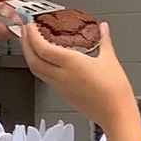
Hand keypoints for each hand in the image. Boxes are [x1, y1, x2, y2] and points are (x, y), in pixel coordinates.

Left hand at [20, 20, 140, 140]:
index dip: (32, 36)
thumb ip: (104, 41)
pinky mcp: (63, 94)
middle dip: (25, 44)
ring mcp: (61, 87)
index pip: (42, 48)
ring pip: (36, 71)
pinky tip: (44, 61)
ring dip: (29, 56)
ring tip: (30, 45)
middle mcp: (62, 76)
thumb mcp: (110, 60)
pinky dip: (39, 67)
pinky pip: (45, 78)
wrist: (116, 114)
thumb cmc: (114, 91)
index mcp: (71, 64)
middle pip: (33, 60)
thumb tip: (103, 29)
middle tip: (25, 32)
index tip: (30, 26)